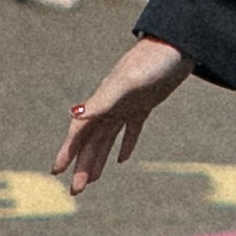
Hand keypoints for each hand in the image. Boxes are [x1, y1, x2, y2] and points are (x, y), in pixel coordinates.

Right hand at [54, 38, 191, 195]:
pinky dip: (126, 144)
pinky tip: (123, 160)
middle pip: (92, 140)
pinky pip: (131, 129)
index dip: (68, 151)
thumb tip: (77, 115)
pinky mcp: (146, 103)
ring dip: (99, 159)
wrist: (180, 44)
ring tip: (92, 181)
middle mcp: (111, 103)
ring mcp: (128, 103)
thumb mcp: (129, 82)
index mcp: (104, 100)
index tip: (56, 171)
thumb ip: (103, 100)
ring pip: (108, 138)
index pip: (80, 131)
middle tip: (75, 191)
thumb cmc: (154, 61)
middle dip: (82, 165)